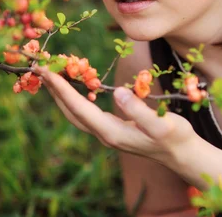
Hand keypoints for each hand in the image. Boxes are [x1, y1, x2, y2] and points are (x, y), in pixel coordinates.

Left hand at [33, 65, 196, 164]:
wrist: (182, 154)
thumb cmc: (175, 137)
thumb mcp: (162, 124)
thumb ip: (140, 110)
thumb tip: (119, 93)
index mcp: (111, 132)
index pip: (78, 107)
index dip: (60, 88)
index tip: (45, 70)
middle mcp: (103, 134)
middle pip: (69, 110)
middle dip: (53, 88)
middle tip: (38, 66)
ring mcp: (105, 133)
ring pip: (74, 111)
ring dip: (60, 92)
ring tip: (49, 72)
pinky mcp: (110, 128)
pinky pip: (84, 111)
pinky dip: (73, 96)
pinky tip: (73, 85)